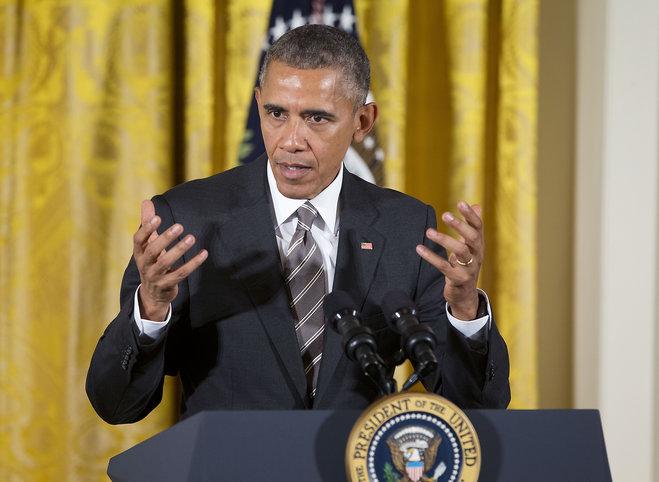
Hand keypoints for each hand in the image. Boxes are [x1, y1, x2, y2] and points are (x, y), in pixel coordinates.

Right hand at [133, 200, 207, 320]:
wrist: (153, 294)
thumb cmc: (152, 262)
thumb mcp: (148, 244)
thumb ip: (148, 223)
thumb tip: (146, 201)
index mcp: (139, 252)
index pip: (138, 239)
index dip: (147, 229)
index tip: (158, 218)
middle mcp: (145, 264)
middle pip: (152, 251)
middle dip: (165, 238)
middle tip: (180, 226)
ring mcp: (155, 276)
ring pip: (166, 263)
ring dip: (179, 250)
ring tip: (191, 238)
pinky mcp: (167, 285)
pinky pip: (181, 274)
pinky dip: (193, 264)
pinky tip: (204, 253)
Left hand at [416, 201, 482, 319]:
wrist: (466, 295)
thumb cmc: (465, 265)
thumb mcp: (470, 247)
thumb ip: (471, 227)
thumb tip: (477, 205)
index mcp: (478, 245)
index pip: (478, 226)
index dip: (470, 215)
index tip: (460, 202)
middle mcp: (476, 255)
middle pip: (472, 237)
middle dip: (459, 225)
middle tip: (445, 214)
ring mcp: (468, 268)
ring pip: (459, 251)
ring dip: (444, 239)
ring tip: (428, 231)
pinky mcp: (458, 279)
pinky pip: (444, 266)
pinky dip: (431, 257)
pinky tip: (419, 248)